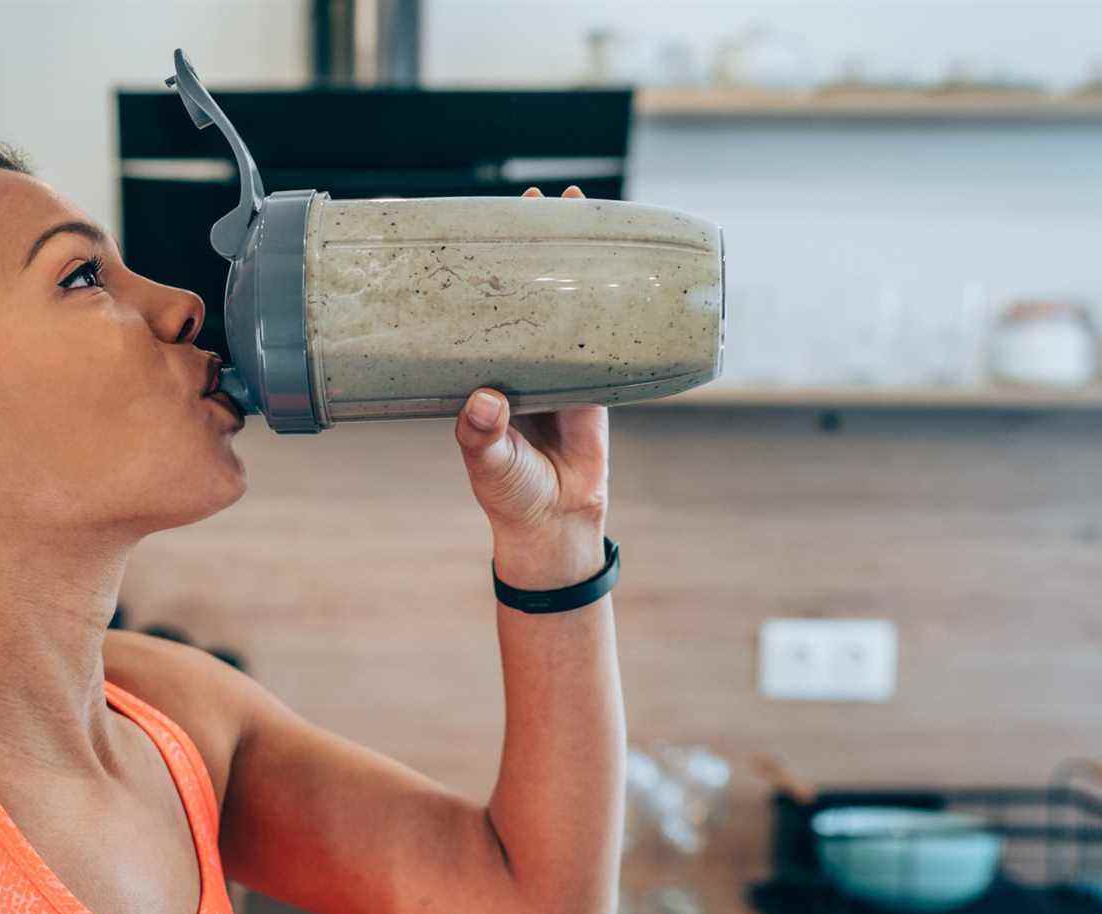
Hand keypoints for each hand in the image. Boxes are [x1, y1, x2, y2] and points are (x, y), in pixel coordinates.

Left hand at [454, 185, 609, 587]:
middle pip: (524, 294)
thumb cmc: (508, 494)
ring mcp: (558, 369)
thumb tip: (483, 400)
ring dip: (576, 266)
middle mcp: (516, 363)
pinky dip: (614, 306)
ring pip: (566, 308)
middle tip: (542, 201)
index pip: (477, 309)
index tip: (483, 224)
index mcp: (480, 372)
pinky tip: (624, 271)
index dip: (483, 267)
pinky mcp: (596, 384)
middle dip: (535, 248)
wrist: (555, 523)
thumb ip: (480, 434)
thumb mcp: (486, 462)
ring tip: (584, 215)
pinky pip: (606, 336)